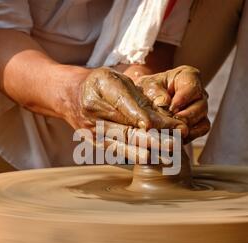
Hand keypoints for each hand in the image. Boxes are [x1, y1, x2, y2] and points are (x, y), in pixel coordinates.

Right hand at [68, 67, 187, 161]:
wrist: (71, 96)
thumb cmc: (100, 85)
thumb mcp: (117, 79)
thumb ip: (137, 96)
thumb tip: (160, 117)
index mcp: (101, 90)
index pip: (128, 106)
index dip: (149, 118)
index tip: (171, 125)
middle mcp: (95, 114)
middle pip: (128, 130)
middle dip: (155, 139)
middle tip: (176, 142)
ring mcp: (94, 133)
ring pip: (125, 144)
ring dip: (150, 150)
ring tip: (170, 154)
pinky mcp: (96, 145)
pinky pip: (119, 151)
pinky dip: (138, 154)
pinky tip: (156, 157)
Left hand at [136, 65, 210, 143]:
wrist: (145, 100)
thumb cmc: (148, 89)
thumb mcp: (148, 86)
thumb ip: (156, 92)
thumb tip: (165, 103)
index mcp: (188, 76)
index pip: (192, 86)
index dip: (183, 98)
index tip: (171, 107)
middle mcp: (198, 93)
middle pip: (201, 105)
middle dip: (187, 116)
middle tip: (174, 122)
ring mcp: (200, 109)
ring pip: (203, 120)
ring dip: (189, 127)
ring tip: (173, 131)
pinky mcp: (198, 123)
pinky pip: (201, 130)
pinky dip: (191, 135)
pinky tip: (177, 137)